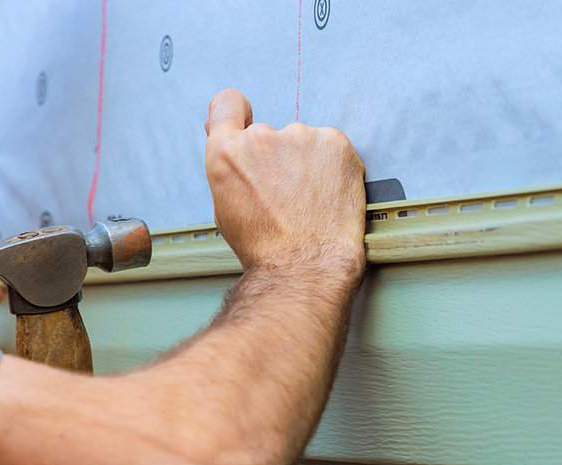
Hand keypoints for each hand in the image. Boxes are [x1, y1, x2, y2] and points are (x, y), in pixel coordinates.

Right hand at [204, 88, 366, 270]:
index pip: (228, 103)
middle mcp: (260, 137)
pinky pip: (333, 148)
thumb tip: (230, 138)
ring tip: (312, 201)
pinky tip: (330, 195)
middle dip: (280, 159)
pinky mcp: (334, 143)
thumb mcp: (227, 207)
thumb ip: (228, 165)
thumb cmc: (268, 247)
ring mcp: (300, 136)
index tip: (245, 117)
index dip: (237, 112)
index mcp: (227, 152)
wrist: (306, 264)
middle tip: (289, 195)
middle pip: (272, 136)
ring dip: (309, 164)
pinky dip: (335, 167)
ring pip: (305, 144)